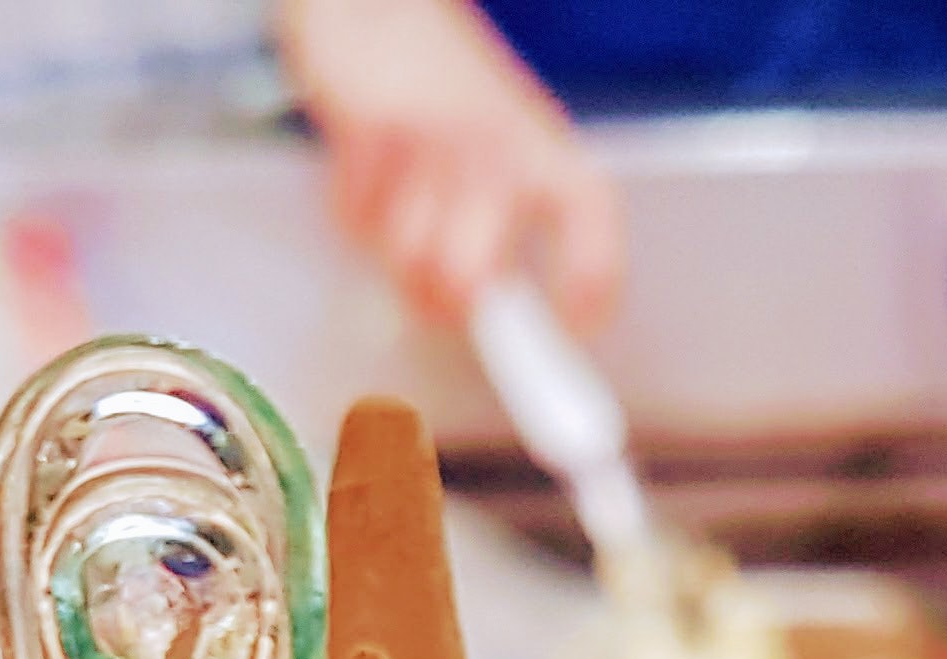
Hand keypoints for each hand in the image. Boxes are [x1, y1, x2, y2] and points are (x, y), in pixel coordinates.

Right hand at [278, 0, 623, 329]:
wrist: (387, 11)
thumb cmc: (454, 100)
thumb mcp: (513, 156)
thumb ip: (517, 236)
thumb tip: (513, 338)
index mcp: (549, 158)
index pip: (590, 229)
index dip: (586, 288)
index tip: (575, 329)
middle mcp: (500, 152)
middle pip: (470, 282)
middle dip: (447, 308)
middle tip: (445, 301)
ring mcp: (435, 144)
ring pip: (408, 263)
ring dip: (397, 264)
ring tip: (405, 225)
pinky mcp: (373, 136)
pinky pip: (356, 223)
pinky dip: (357, 219)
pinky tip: (374, 181)